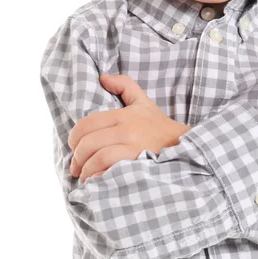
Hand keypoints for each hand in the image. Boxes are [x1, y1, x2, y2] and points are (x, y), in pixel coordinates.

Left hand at [68, 74, 191, 183]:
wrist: (183, 146)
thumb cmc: (159, 127)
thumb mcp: (143, 102)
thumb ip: (124, 86)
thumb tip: (103, 78)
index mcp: (124, 115)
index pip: (87, 124)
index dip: (74, 137)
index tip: (74, 147)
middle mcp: (127, 129)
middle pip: (88, 142)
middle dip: (77, 157)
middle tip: (75, 167)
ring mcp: (132, 147)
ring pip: (97, 157)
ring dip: (85, 170)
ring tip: (84, 176)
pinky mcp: (137, 165)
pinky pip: (109, 171)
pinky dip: (98, 177)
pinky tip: (96, 181)